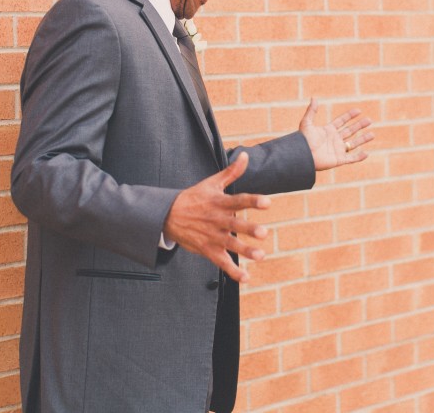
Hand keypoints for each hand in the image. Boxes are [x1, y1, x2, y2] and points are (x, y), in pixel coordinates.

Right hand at [163, 152, 269, 282]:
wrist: (166, 215)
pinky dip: (233, 271)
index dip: (252, 201)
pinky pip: (221, 262)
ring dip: (245, 251)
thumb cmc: (194, 197)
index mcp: (219, 202)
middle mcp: (216, 220)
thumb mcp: (211, 183)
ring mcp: (211, 236)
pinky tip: (245, 277)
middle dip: (248, 229)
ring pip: (230, 245)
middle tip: (264, 233)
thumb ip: (232, 172)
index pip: (238, 200)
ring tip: (260, 255)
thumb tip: (246, 156)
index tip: (267, 202)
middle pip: (234, 225)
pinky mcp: (207, 249)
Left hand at [298, 98, 373, 170]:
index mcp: (328, 131)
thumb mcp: (306, 123)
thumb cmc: (303, 140)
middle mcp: (334, 140)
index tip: (359, 110)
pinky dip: (359, 157)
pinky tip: (367, 153)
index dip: (350, 116)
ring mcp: (337, 150)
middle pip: (350, 131)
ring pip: (353, 144)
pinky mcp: (339, 160)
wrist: (302, 156)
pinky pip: (351, 159)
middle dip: (360, 126)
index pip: (341, 121)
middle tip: (370, 120)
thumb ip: (311, 111)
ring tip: (372, 134)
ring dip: (363, 139)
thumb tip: (314, 97)